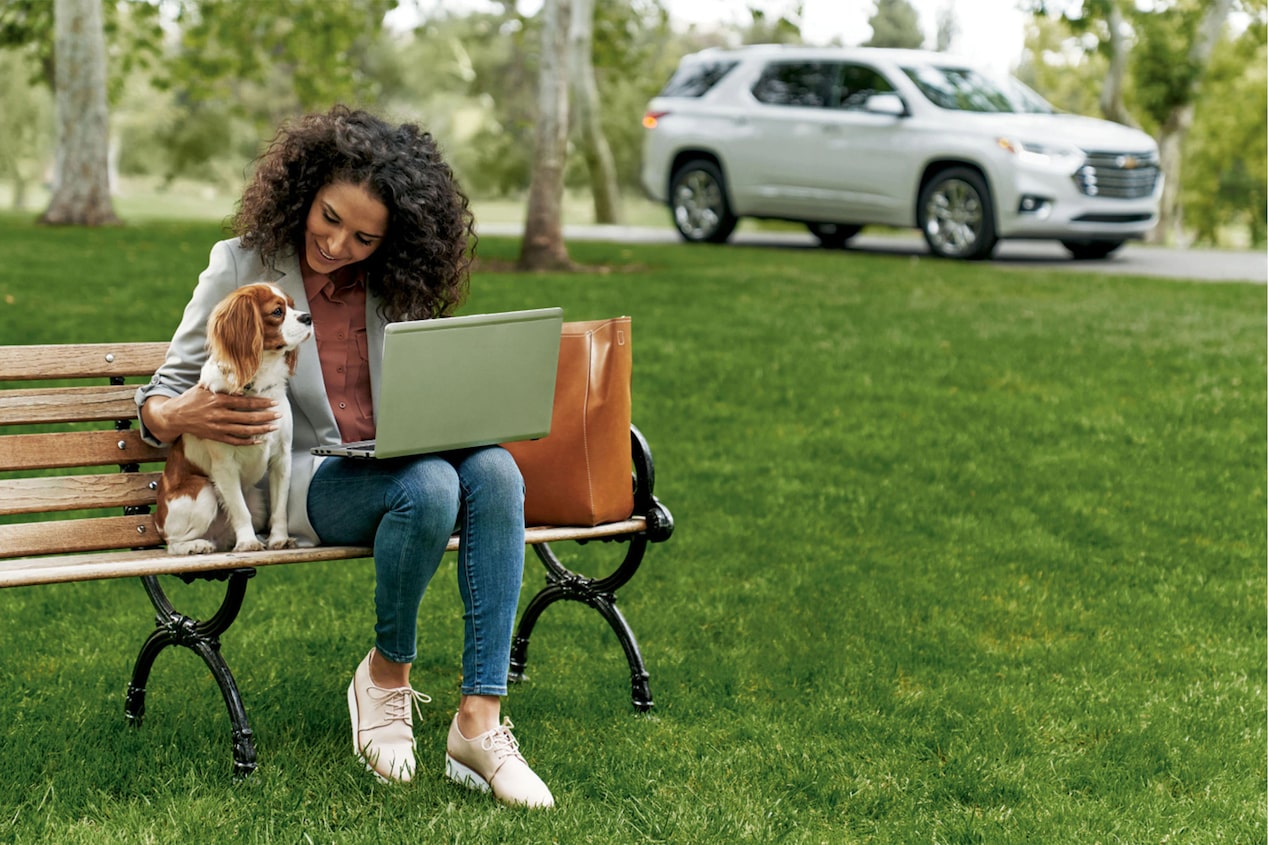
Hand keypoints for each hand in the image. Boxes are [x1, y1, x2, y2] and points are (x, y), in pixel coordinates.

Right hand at [143, 386, 280, 445]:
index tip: (273, 402)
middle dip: (266, 416)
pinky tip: (259, 440)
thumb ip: (221, 384)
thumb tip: (238, 382)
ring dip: (261, 429)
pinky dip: (248, 442)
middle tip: (279, 415)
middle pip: (248, 417)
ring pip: (244, 430)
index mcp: (218, 400)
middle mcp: (219, 415)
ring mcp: (217, 428)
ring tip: (274, 427)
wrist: (174, 416)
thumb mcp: (204, 387)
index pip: (245, 402)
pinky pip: (234, 441)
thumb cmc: (190, 399)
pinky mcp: (215, 437)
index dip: (261, 403)